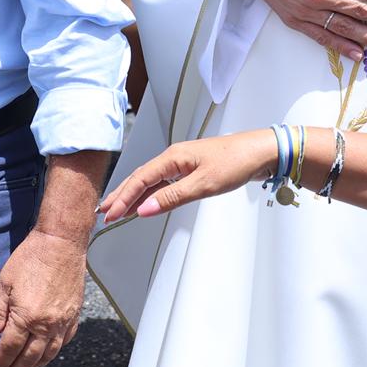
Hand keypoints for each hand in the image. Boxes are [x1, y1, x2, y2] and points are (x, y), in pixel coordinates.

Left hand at [0, 230, 88, 366]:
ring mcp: (63, 321)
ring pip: (49, 354)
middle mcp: (47, 324)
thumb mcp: (4, 283)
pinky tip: (45, 355)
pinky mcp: (74, 316)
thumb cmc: (31, 258)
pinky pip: (64, 342)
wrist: (61, 243)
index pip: (10, 348)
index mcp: (26, 316)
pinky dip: (53, 352)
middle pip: (29, 358)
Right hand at [98, 129, 277, 222]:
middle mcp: (174, 157)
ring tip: (118, 209)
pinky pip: (164, 183)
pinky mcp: (192, 170)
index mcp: (173, 156)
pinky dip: (151, 195)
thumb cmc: (237, 161)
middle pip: (140, 178)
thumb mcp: (203, 184)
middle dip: (121, 196)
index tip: (110, 214)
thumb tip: (144, 209)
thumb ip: (172, 197)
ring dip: (134, 196)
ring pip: (151, 181)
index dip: (123, 198)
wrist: (261, 152)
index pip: (140, 179)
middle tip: (104, 212)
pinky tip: (146, 203)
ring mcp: (182, 164)